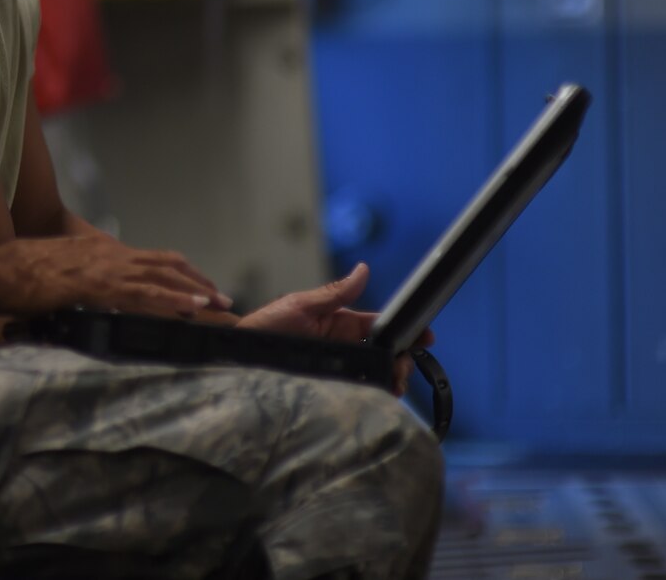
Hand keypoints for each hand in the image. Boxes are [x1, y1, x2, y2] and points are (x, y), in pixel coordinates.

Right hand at [0, 235, 230, 318]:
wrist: (2, 270)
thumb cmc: (22, 275)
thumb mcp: (59, 271)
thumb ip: (80, 280)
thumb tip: (90, 295)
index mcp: (101, 250)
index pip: (150, 259)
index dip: (179, 272)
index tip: (200, 287)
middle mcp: (110, 253)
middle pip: (165, 265)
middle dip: (196, 282)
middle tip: (222, 299)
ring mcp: (106, 268)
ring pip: (162, 277)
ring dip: (194, 292)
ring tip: (219, 305)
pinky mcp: (101, 285)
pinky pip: (145, 293)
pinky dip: (172, 300)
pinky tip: (192, 308)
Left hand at [237, 264, 434, 394]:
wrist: (240, 352)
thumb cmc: (266, 325)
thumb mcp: (300, 305)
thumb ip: (334, 293)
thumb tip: (363, 269)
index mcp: (339, 322)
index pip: (378, 326)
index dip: (403, 333)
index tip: (426, 338)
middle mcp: (341, 343)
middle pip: (382, 352)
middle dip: (399, 361)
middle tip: (403, 372)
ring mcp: (335, 363)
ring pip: (372, 372)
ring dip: (388, 378)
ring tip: (393, 386)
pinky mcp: (327, 381)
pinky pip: (354, 387)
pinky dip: (369, 391)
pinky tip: (378, 396)